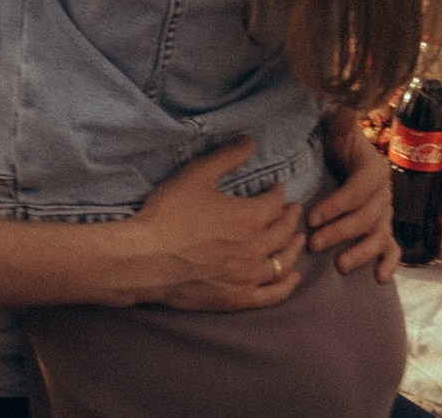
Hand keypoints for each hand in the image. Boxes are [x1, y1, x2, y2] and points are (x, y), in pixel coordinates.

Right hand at [126, 140, 305, 312]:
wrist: (144, 259)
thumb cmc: (167, 215)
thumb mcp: (196, 175)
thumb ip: (226, 157)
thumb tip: (250, 141)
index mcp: (250, 218)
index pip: (276, 203)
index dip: (279, 193)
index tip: (278, 188)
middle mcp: (255, 249)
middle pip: (284, 232)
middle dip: (292, 218)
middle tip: (294, 210)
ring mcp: (247, 277)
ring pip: (283, 262)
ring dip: (294, 248)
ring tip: (298, 239)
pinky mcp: (236, 299)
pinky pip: (272, 295)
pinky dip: (286, 285)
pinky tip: (292, 277)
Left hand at [308, 108, 398, 283]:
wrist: (340, 154)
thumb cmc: (333, 141)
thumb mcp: (335, 127)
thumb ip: (341, 120)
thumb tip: (344, 109)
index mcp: (373, 168)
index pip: (356, 191)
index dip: (335, 206)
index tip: (310, 218)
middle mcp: (384, 193)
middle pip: (367, 217)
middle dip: (340, 232)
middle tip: (313, 244)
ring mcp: (386, 213)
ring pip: (379, 236)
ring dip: (361, 252)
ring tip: (339, 266)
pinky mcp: (384, 228)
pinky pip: (392, 248)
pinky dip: (389, 263)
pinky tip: (380, 278)